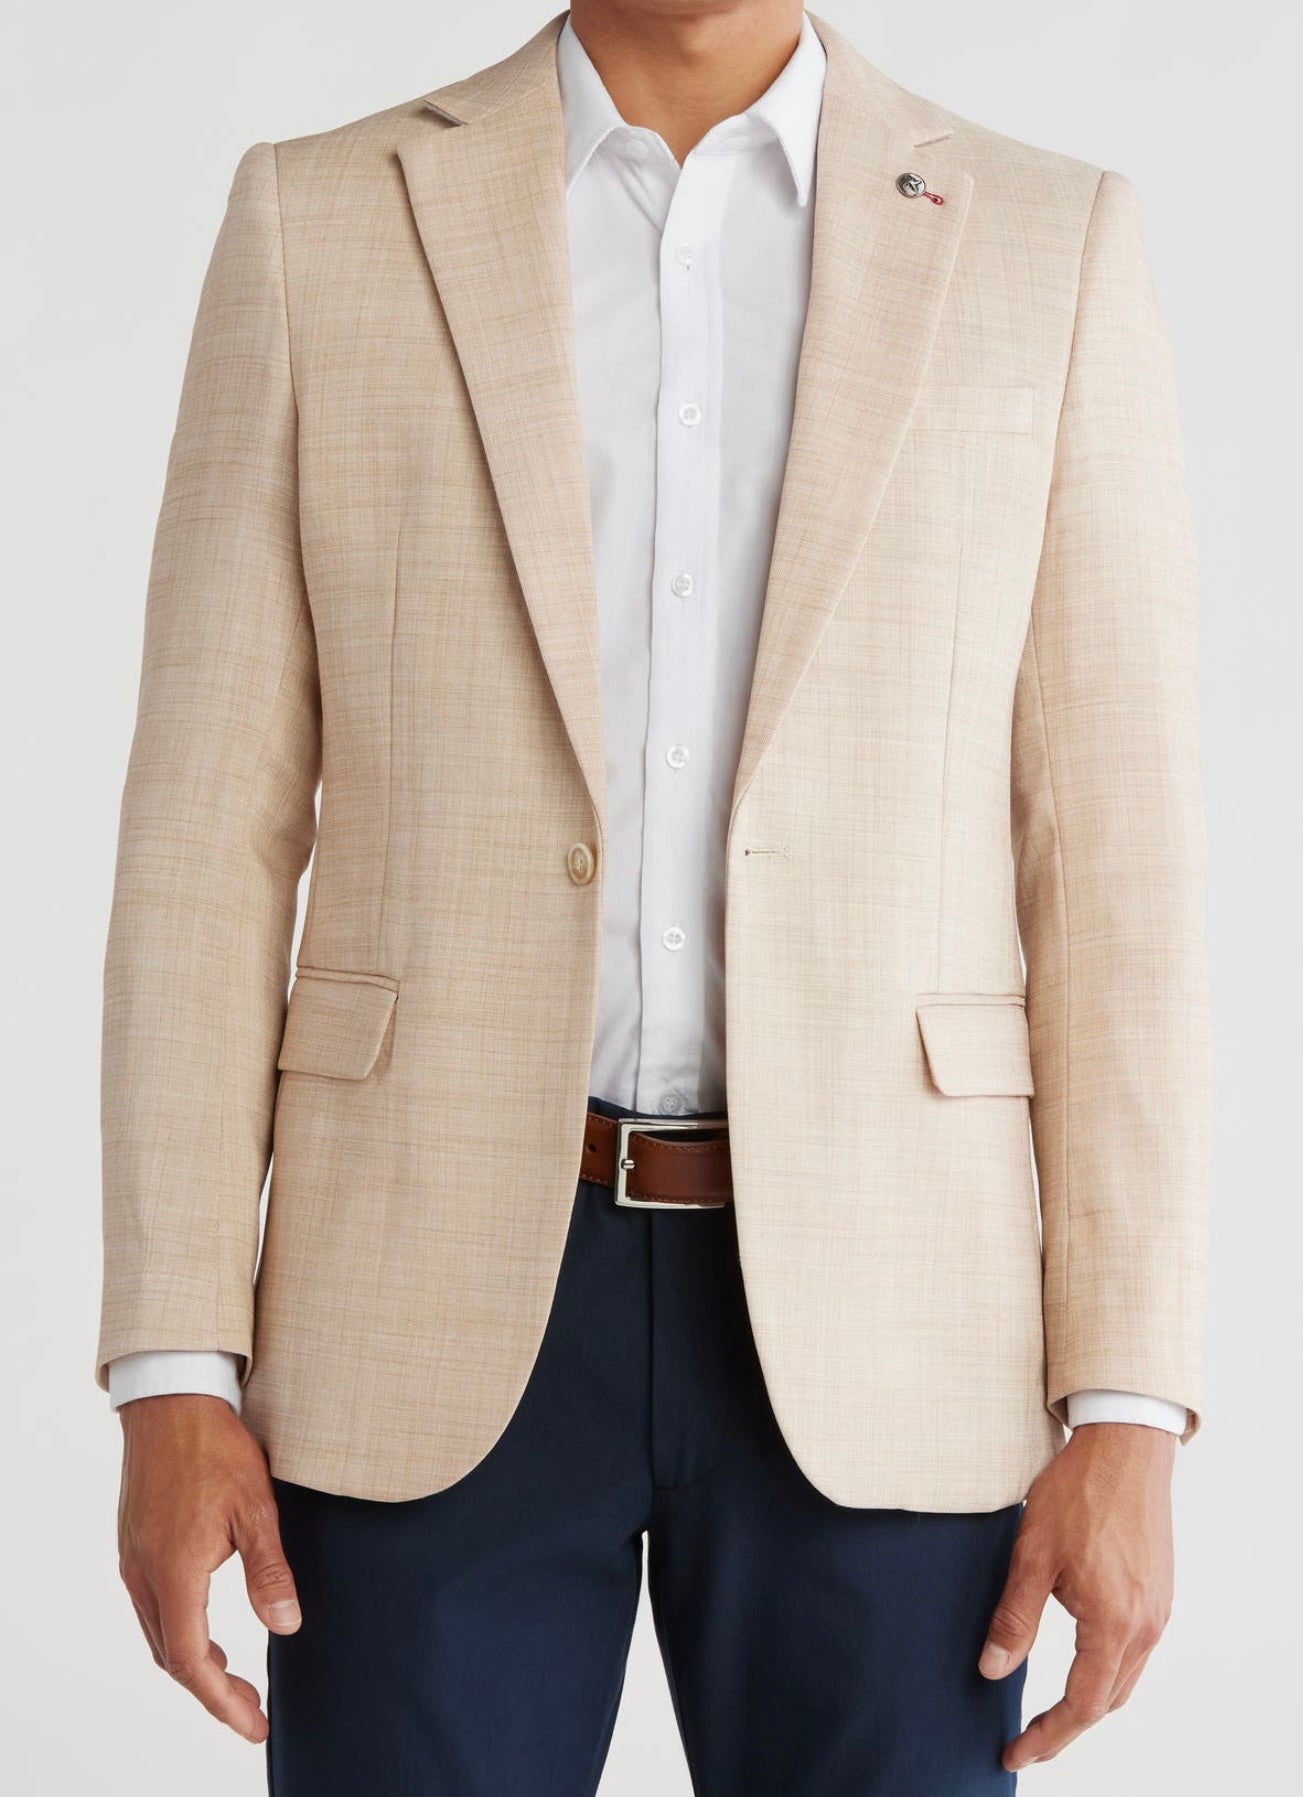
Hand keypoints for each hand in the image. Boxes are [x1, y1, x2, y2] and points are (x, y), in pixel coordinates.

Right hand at [117, 1393, 300, 1742]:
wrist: (170, 1400)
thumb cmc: (215, 1447)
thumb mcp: (256, 1508)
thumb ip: (269, 1570)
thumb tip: (287, 1625)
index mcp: (174, 1572)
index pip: (193, 1661)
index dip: (223, 1701)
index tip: (252, 1725)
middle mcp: (144, 1575)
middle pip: (172, 1657)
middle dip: (212, 1690)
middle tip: (250, 1710)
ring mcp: (134, 1560)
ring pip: (159, 1634)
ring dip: (194, 1662)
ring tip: (233, 1678)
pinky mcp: (134, 1545)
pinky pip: (152, 1607)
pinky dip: (179, 1632)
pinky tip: (206, 1628)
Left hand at [979, 1422, 1175, 1770]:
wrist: (1125, 1446)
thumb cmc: (1078, 1491)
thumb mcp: (1032, 1554)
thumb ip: (1014, 1617)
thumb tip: (993, 1670)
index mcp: (1114, 1622)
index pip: (1082, 1705)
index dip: (1049, 1737)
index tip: (1017, 1753)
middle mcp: (1145, 1625)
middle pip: (1106, 1700)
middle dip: (1067, 1728)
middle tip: (1027, 1741)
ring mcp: (1157, 1611)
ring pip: (1124, 1679)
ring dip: (1089, 1700)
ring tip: (1049, 1713)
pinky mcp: (1159, 1593)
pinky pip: (1135, 1651)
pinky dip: (1107, 1670)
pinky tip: (1082, 1662)